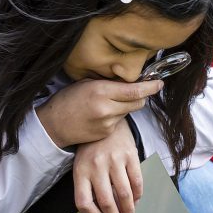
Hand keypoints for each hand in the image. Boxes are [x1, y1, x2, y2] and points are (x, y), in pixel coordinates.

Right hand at [35, 79, 162, 147]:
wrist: (53, 125)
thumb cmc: (68, 100)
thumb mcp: (87, 83)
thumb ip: (109, 82)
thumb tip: (130, 78)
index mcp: (101, 91)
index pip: (135, 90)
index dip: (150, 87)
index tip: (159, 83)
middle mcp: (107, 108)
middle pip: (138, 102)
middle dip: (141, 96)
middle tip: (137, 90)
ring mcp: (108, 123)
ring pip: (130, 112)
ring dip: (126, 106)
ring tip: (108, 103)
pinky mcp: (107, 133)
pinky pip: (120, 122)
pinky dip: (116, 116)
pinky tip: (102, 115)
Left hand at [73, 121, 142, 212]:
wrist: (106, 124)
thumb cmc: (93, 150)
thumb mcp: (83, 166)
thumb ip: (89, 186)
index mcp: (80, 171)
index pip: (83, 203)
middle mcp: (96, 166)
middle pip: (106, 202)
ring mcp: (114, 160)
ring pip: (123, 194)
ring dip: (128, 210)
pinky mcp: (130, 155)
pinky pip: (136, 181)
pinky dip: (138, 195)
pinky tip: (136, 200)